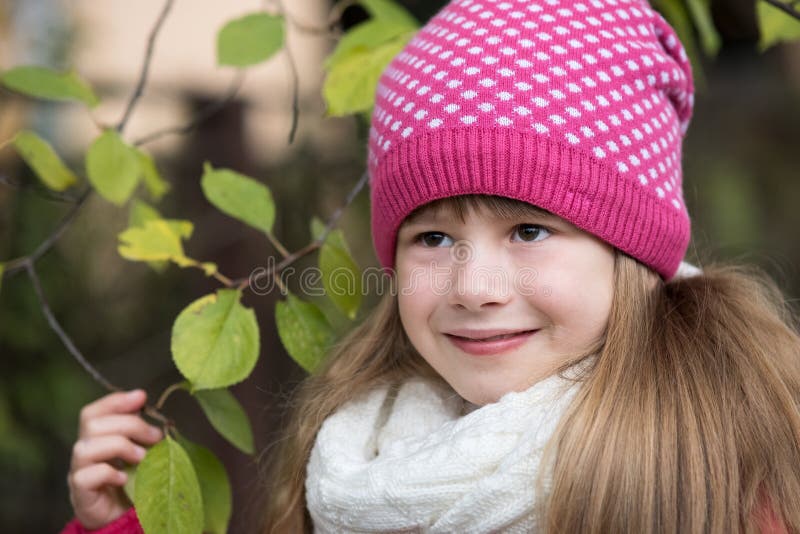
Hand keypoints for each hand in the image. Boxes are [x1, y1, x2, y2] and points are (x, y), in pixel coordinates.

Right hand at [67, 390, 162, 529]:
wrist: (122, 517)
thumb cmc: (134, 480)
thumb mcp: (141, 450)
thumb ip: (141, 431)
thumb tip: (148, 405)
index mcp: (96, 438)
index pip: (93, 412)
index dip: (115, 401)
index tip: (142, 397)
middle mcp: (83, 452)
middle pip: (92, 425)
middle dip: (128, 424)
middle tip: (154, 436)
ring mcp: (79, 472)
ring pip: (85, 448)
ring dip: (119, 447)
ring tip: (142, 457)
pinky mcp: (81, 494)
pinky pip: (86, 477)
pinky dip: (108, 473)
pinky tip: (125, 478)